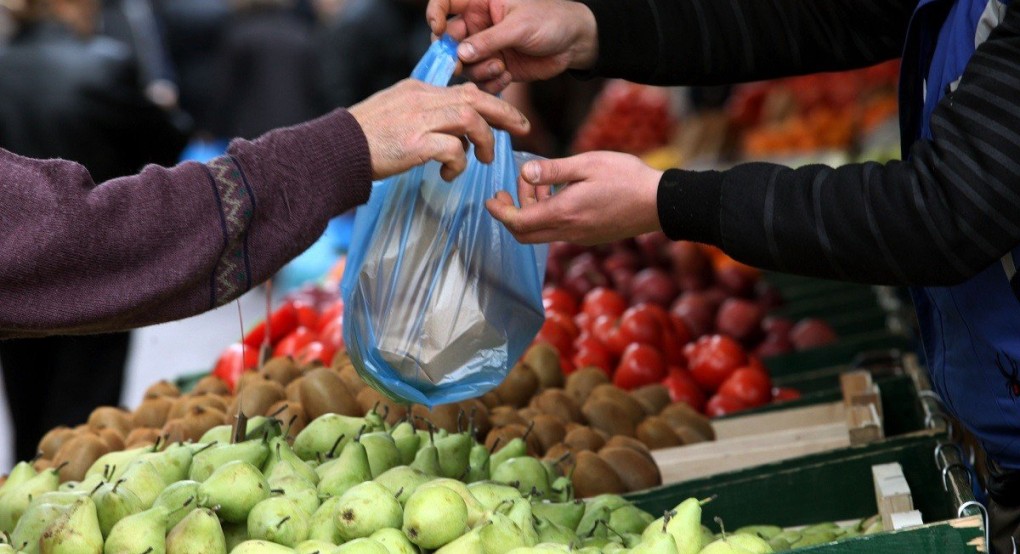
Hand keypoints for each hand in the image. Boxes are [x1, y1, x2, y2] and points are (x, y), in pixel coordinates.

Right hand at [349, 79, 529, 180]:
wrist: (336, 150)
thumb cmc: (364, 139)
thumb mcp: (396, 114)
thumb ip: (424, 115)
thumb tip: (454, 134)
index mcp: (418, 90)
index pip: (464, 90)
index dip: (491, 103)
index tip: (506, 117)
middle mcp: (422, 100)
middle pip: (475, 98)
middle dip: (504, 112)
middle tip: (522, 128)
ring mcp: (418, 120)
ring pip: (469, 120)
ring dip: (484, 141)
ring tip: (483, 160)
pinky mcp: (415, 144)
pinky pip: (453, 149)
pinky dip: (459, 163)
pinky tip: (449, 175)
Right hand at [426, 0, 597, 92]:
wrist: (574, 43)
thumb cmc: (550, 21)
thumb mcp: (519, 26)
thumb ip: (489, 40)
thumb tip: (460, 53)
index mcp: (480, 3)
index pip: (445, 3)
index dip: (435, 14)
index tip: (437, 29)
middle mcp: (479, 25)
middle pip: (449, 40)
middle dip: (454, 54)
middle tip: (461, 64)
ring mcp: (486, 48)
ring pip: (464, 64)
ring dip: (478, 70)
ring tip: (500, 68)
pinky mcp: (496, 68)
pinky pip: (480, 81)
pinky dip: (490, 83)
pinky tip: (507, 77)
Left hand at [486, 151, 662, 244]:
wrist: (660, 203)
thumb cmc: (626, 178)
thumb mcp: (587, 164)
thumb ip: (553, 170)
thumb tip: (524, 173)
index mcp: (564, 213)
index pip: (518, 222)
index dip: (499, 212)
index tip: (491, 198)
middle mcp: (568, 231)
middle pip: (524, 235)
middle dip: (511, 213)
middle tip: (510, 190)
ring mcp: (580, 237)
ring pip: (542, 232)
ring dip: (532, 211)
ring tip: (540, 184)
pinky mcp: (590, 237)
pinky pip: (559, 231)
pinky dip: (549, 215)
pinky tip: (560, 194)